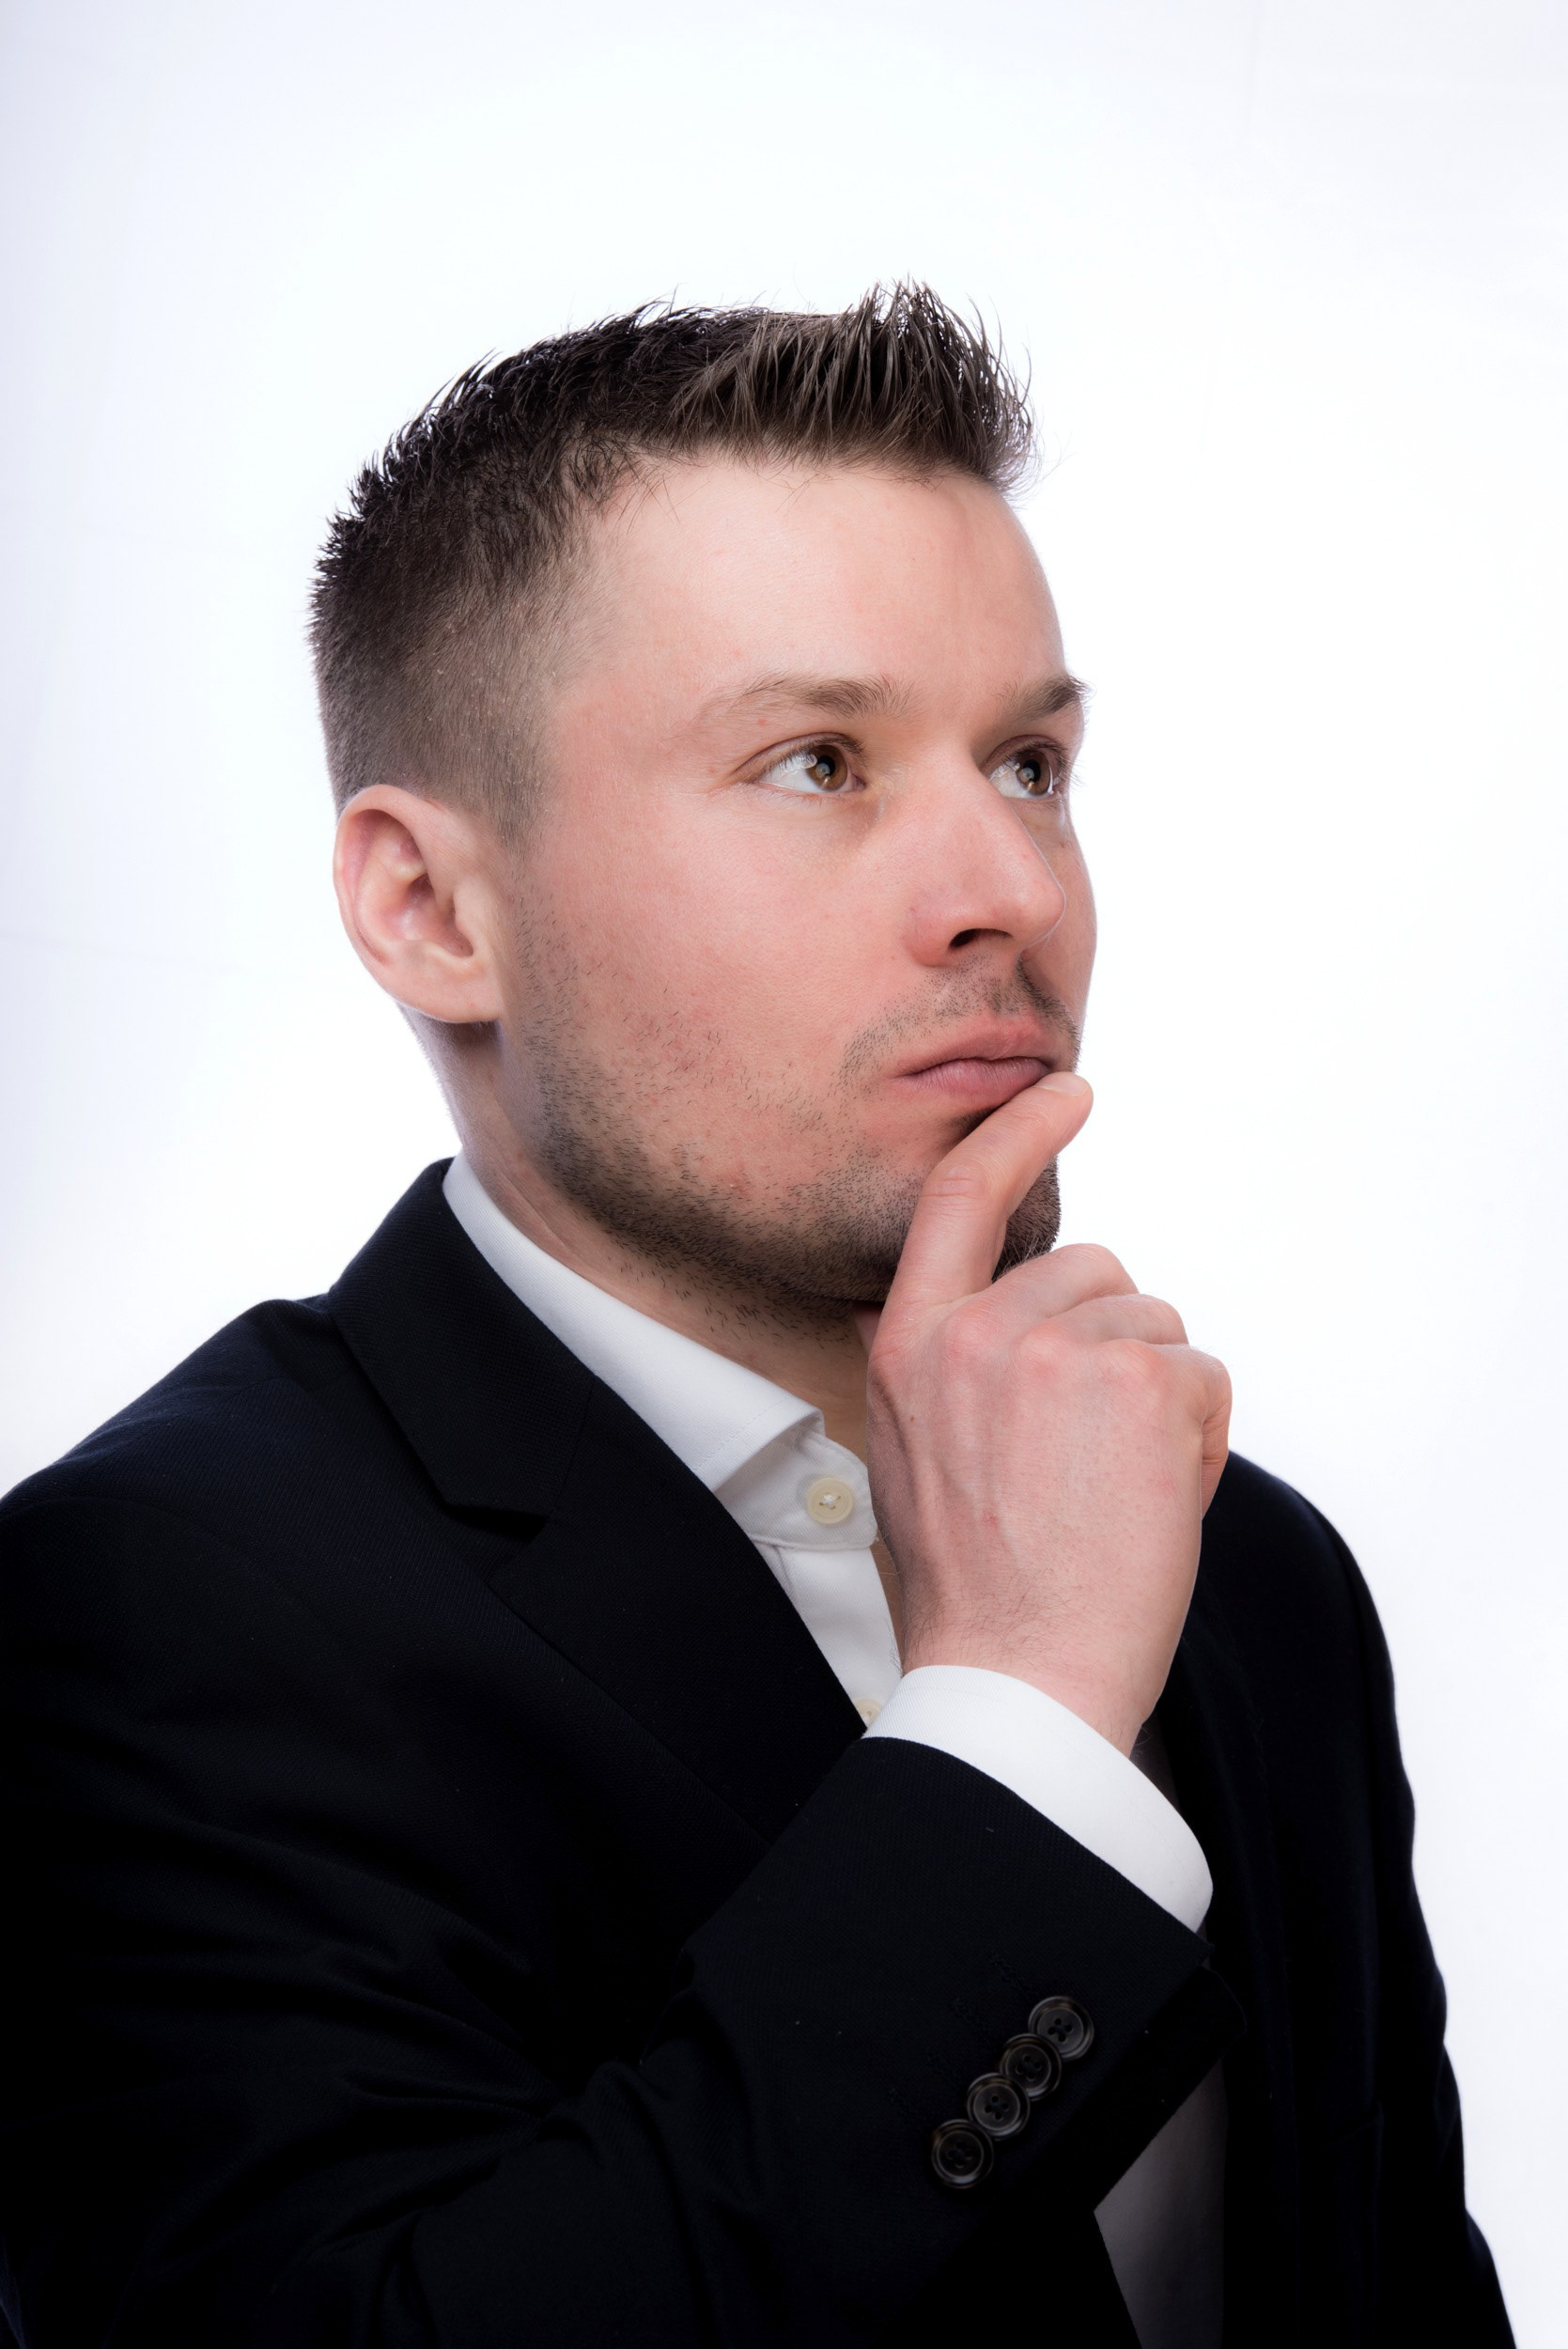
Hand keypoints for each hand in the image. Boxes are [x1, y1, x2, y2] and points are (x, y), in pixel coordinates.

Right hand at [857, 1075, 1230, 1754]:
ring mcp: (1058, 1351)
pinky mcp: (1139, 1381)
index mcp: (909, 1348)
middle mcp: (975, 1334)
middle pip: (1093, 1269)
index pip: (960, 1200)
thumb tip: (956, 1308)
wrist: (1019, 1678)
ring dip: (1160, 1396)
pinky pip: (1203, 1373)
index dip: (1018, 1134)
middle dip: (1117, 1342)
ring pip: (1156, 1322)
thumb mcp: (911, 1457)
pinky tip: (1154, 1501)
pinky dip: (1200, 1436)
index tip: (1067, 1093)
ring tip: (1114, 1490)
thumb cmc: (974, 1590)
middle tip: (1091, 1456)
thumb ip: (938, 1369)